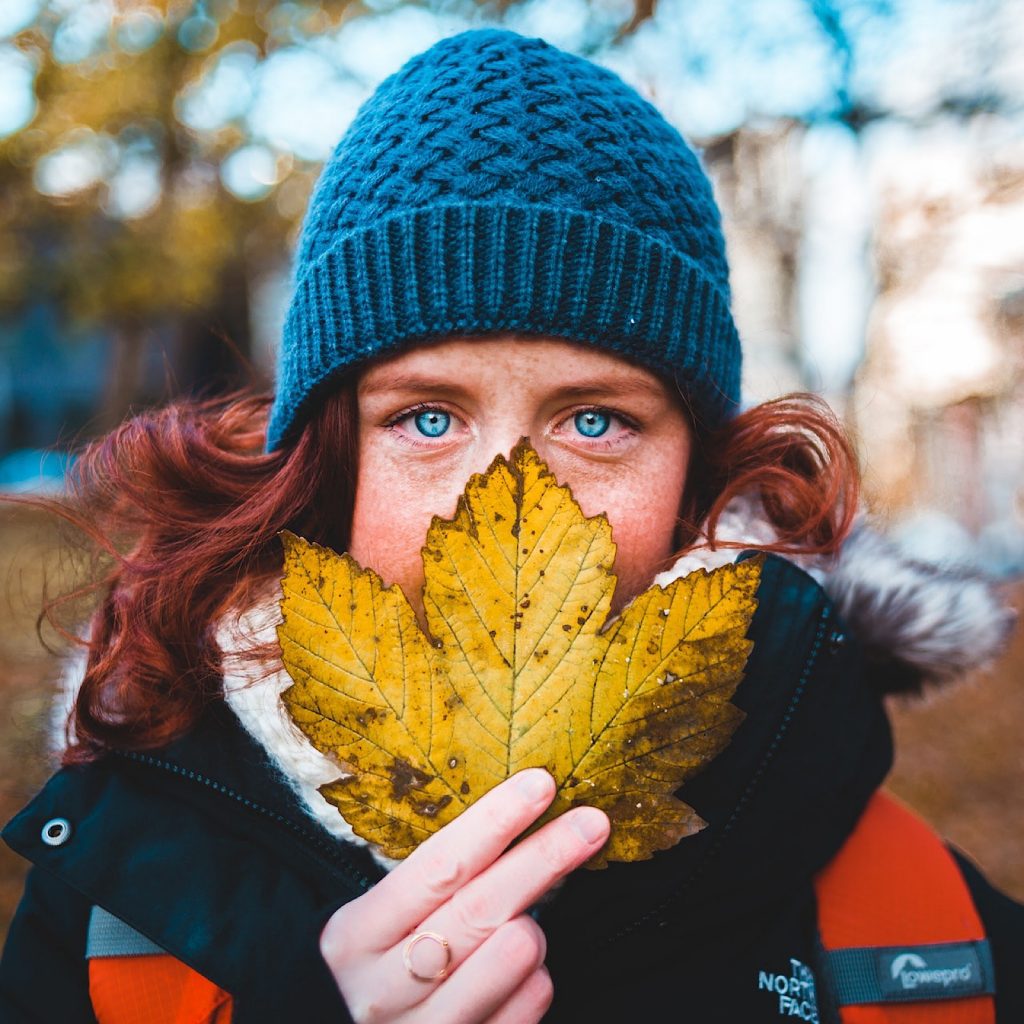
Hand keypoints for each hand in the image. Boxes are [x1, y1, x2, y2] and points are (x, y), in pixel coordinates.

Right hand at [319, 769, 609, 1022]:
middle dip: (543, 858)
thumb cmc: (378, 974)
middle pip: (480, 908)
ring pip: (510, 956)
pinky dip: (537, 981)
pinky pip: (527, 1006)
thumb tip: (513, 816)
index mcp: (356, 935)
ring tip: (527, 924)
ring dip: (534, 930)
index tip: (541, 785)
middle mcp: (381, 987)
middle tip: (591, 823)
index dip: (495, 821)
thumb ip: (432, 887)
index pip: (438, 865)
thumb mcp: (380, 927)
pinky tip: (524, 973)